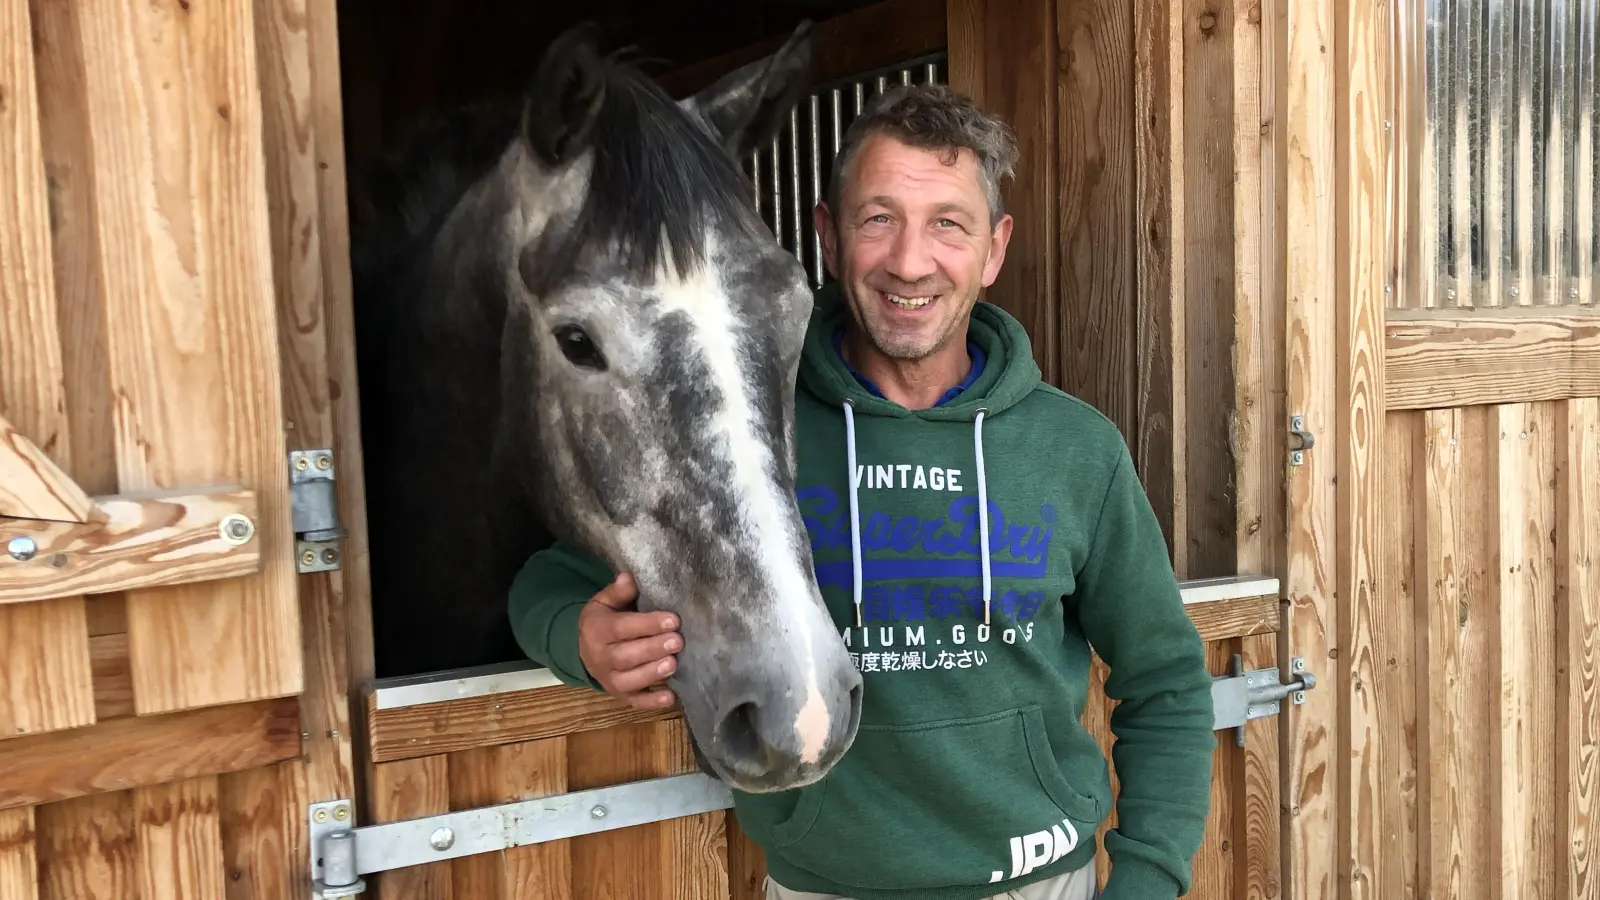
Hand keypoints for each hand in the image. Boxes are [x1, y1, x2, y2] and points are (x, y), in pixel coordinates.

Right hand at [576, 572, 680, 708]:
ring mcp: (610, 679)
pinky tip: (671, 698)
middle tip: (677, 641)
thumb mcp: (604, 602)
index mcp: (598, 630)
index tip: (673, 620)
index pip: (622, 627)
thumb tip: (629, 576)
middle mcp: (601, 657)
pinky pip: (634, 702)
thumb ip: (618, 592)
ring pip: (629, 680)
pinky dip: (652, 702)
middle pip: (625, 656)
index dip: (648, 624)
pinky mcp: (620, 695)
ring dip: (652, 674)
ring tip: (673, 664)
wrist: (584, 649)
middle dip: (652, 649)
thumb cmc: (603, 621)